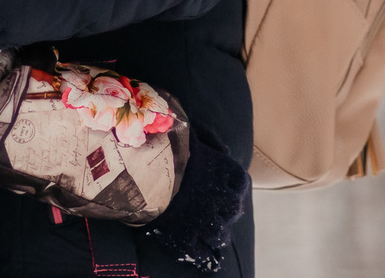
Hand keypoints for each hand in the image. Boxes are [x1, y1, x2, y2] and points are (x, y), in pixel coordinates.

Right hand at [150, 132, 249, 270]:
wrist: (144, 165)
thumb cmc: (168, 143)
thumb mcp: (193, 131)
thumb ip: (211, 140)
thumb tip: (223, 151)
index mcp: (224, 170)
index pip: (240, 183)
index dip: (234, 187)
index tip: (226, 190)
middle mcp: (219, 197)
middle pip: (233, 210)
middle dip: (226, 211)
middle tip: (214, 211)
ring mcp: (203, 219)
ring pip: (220, 234)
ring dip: (215, 234)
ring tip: (206, 232)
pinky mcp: (186, 237)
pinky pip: (199, 253)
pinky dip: (200, 253)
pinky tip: (195, 249)